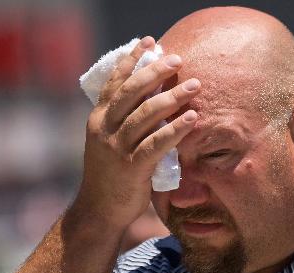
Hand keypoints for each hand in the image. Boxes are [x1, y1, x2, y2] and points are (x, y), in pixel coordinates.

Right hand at [75, 36, 200, 228]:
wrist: (99, 211)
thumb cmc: (110, 175)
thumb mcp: (109, 142)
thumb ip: (124, 122)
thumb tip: (152, 99)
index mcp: (98, 119)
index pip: (114, 82)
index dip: (131, 60)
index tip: (149, 42)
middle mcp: (104, 129)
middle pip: (131, 92)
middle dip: (155, 72)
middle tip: (177, 59)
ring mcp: (116, 148)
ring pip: (145, 115)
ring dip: (172, 97)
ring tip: (195, 86)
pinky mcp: (131, 167)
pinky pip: (157, 143)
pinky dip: (175, 129)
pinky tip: (192, 119)